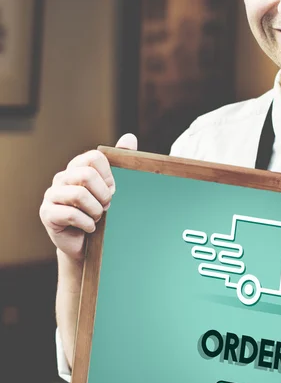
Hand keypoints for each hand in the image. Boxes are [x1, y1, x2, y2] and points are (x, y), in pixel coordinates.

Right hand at [40, 134, 137, 260]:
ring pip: (79, 195)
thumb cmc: (100, 215)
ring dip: (96, 211)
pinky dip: (88, 224)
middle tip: (106, 207)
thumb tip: (130, 137)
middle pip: (86, 175)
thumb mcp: (112, 189)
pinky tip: (89, 228)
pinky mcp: (47, 214)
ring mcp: (52, 195)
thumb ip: (120, 162)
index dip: (109, 176)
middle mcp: (62, 178)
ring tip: (97, 218)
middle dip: (103, 195)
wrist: (86, 245)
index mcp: (78, 168)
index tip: (112, 191)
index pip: (95, 158)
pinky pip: (72, 215)